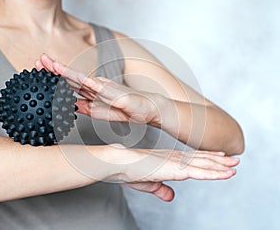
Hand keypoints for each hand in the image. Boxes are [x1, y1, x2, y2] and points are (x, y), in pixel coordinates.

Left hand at [36, 54, 160, 124]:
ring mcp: (101, 86)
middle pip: (69, 77)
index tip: (38, 73)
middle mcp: (94, 86)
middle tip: (38, 61)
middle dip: (52, 69)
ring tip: (47, 62)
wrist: (146, 109)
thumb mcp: (98, 112)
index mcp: (90, 92)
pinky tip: (68, 73)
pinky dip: (79, 79)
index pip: (68, 84)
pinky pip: (93, 85)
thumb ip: (83, 107)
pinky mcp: (110, 90)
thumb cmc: (125, 110)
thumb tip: (67, 106)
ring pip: (78, 77)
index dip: (53, 78)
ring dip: (62, 70)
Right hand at [105, 144, 238, 201]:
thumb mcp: (148, 183)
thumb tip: (171, 196)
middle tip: (233, 159)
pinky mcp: (175, 169)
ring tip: (235, 164)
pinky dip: (215, 173)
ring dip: (221, 165)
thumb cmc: (128, 170)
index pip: (191, 158)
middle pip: (201, 158)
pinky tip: (226, 173)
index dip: (206, 157)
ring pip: (204, 163)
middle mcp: (174, 158)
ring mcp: (176, 162)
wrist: (118, 162)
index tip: (218, 156)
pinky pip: (201, 172)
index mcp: (167, 160)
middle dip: (218, 159)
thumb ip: (161, 189)